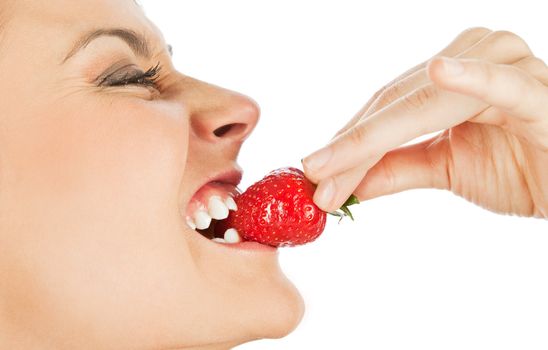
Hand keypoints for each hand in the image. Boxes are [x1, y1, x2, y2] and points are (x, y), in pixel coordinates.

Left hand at [303, 28, 547, 217]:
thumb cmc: (519, 169)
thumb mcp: (445, 168)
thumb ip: (397, 167)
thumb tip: (346, 181)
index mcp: (453, 72)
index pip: (385, 108)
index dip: (347, 144)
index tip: (314, 176)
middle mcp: (476, 58)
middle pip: (395, 104)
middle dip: (351, 149)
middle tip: (317, 184)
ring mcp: (508, 68)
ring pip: (423, 101)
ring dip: (374, 137)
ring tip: (334, 168)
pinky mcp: (539, 92)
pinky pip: (503, 85)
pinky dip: (473, 78)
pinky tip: (440, 72)